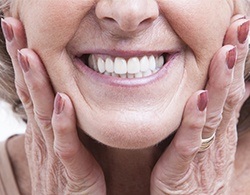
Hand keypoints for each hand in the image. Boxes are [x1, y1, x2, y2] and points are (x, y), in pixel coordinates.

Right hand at [2, 17, 105, 193]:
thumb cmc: (68, 175)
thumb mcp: (60, 143)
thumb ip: (60, 121)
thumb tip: (59, 96)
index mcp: (44, 128)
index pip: (31, 87)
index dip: (25, 60)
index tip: (19, 31)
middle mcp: (44, 135)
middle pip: (31, 91)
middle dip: (22, 58)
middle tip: (12, 25)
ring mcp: (55, 151)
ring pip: (44, 112)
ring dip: (37, 82)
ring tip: (29, 53)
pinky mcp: (72, 168)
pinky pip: (66, 143)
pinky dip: (63, 122)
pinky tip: (62, 101)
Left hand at [151, 16, 249, 193]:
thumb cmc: (195, 174)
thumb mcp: (208, 143)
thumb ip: (213, 118)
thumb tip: (220, 92)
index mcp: (220, 129)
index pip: (232, 88)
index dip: (238, 60)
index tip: (240, 30)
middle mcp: (216, 136)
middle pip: (229, 93)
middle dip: (236, 60)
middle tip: (241, 26)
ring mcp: (202, 150)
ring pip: (214, 112)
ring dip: (221, 81)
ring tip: (227, 52)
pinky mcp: (183, 166)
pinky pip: (190, 140)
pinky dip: (195, 119)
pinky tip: (198, 97)